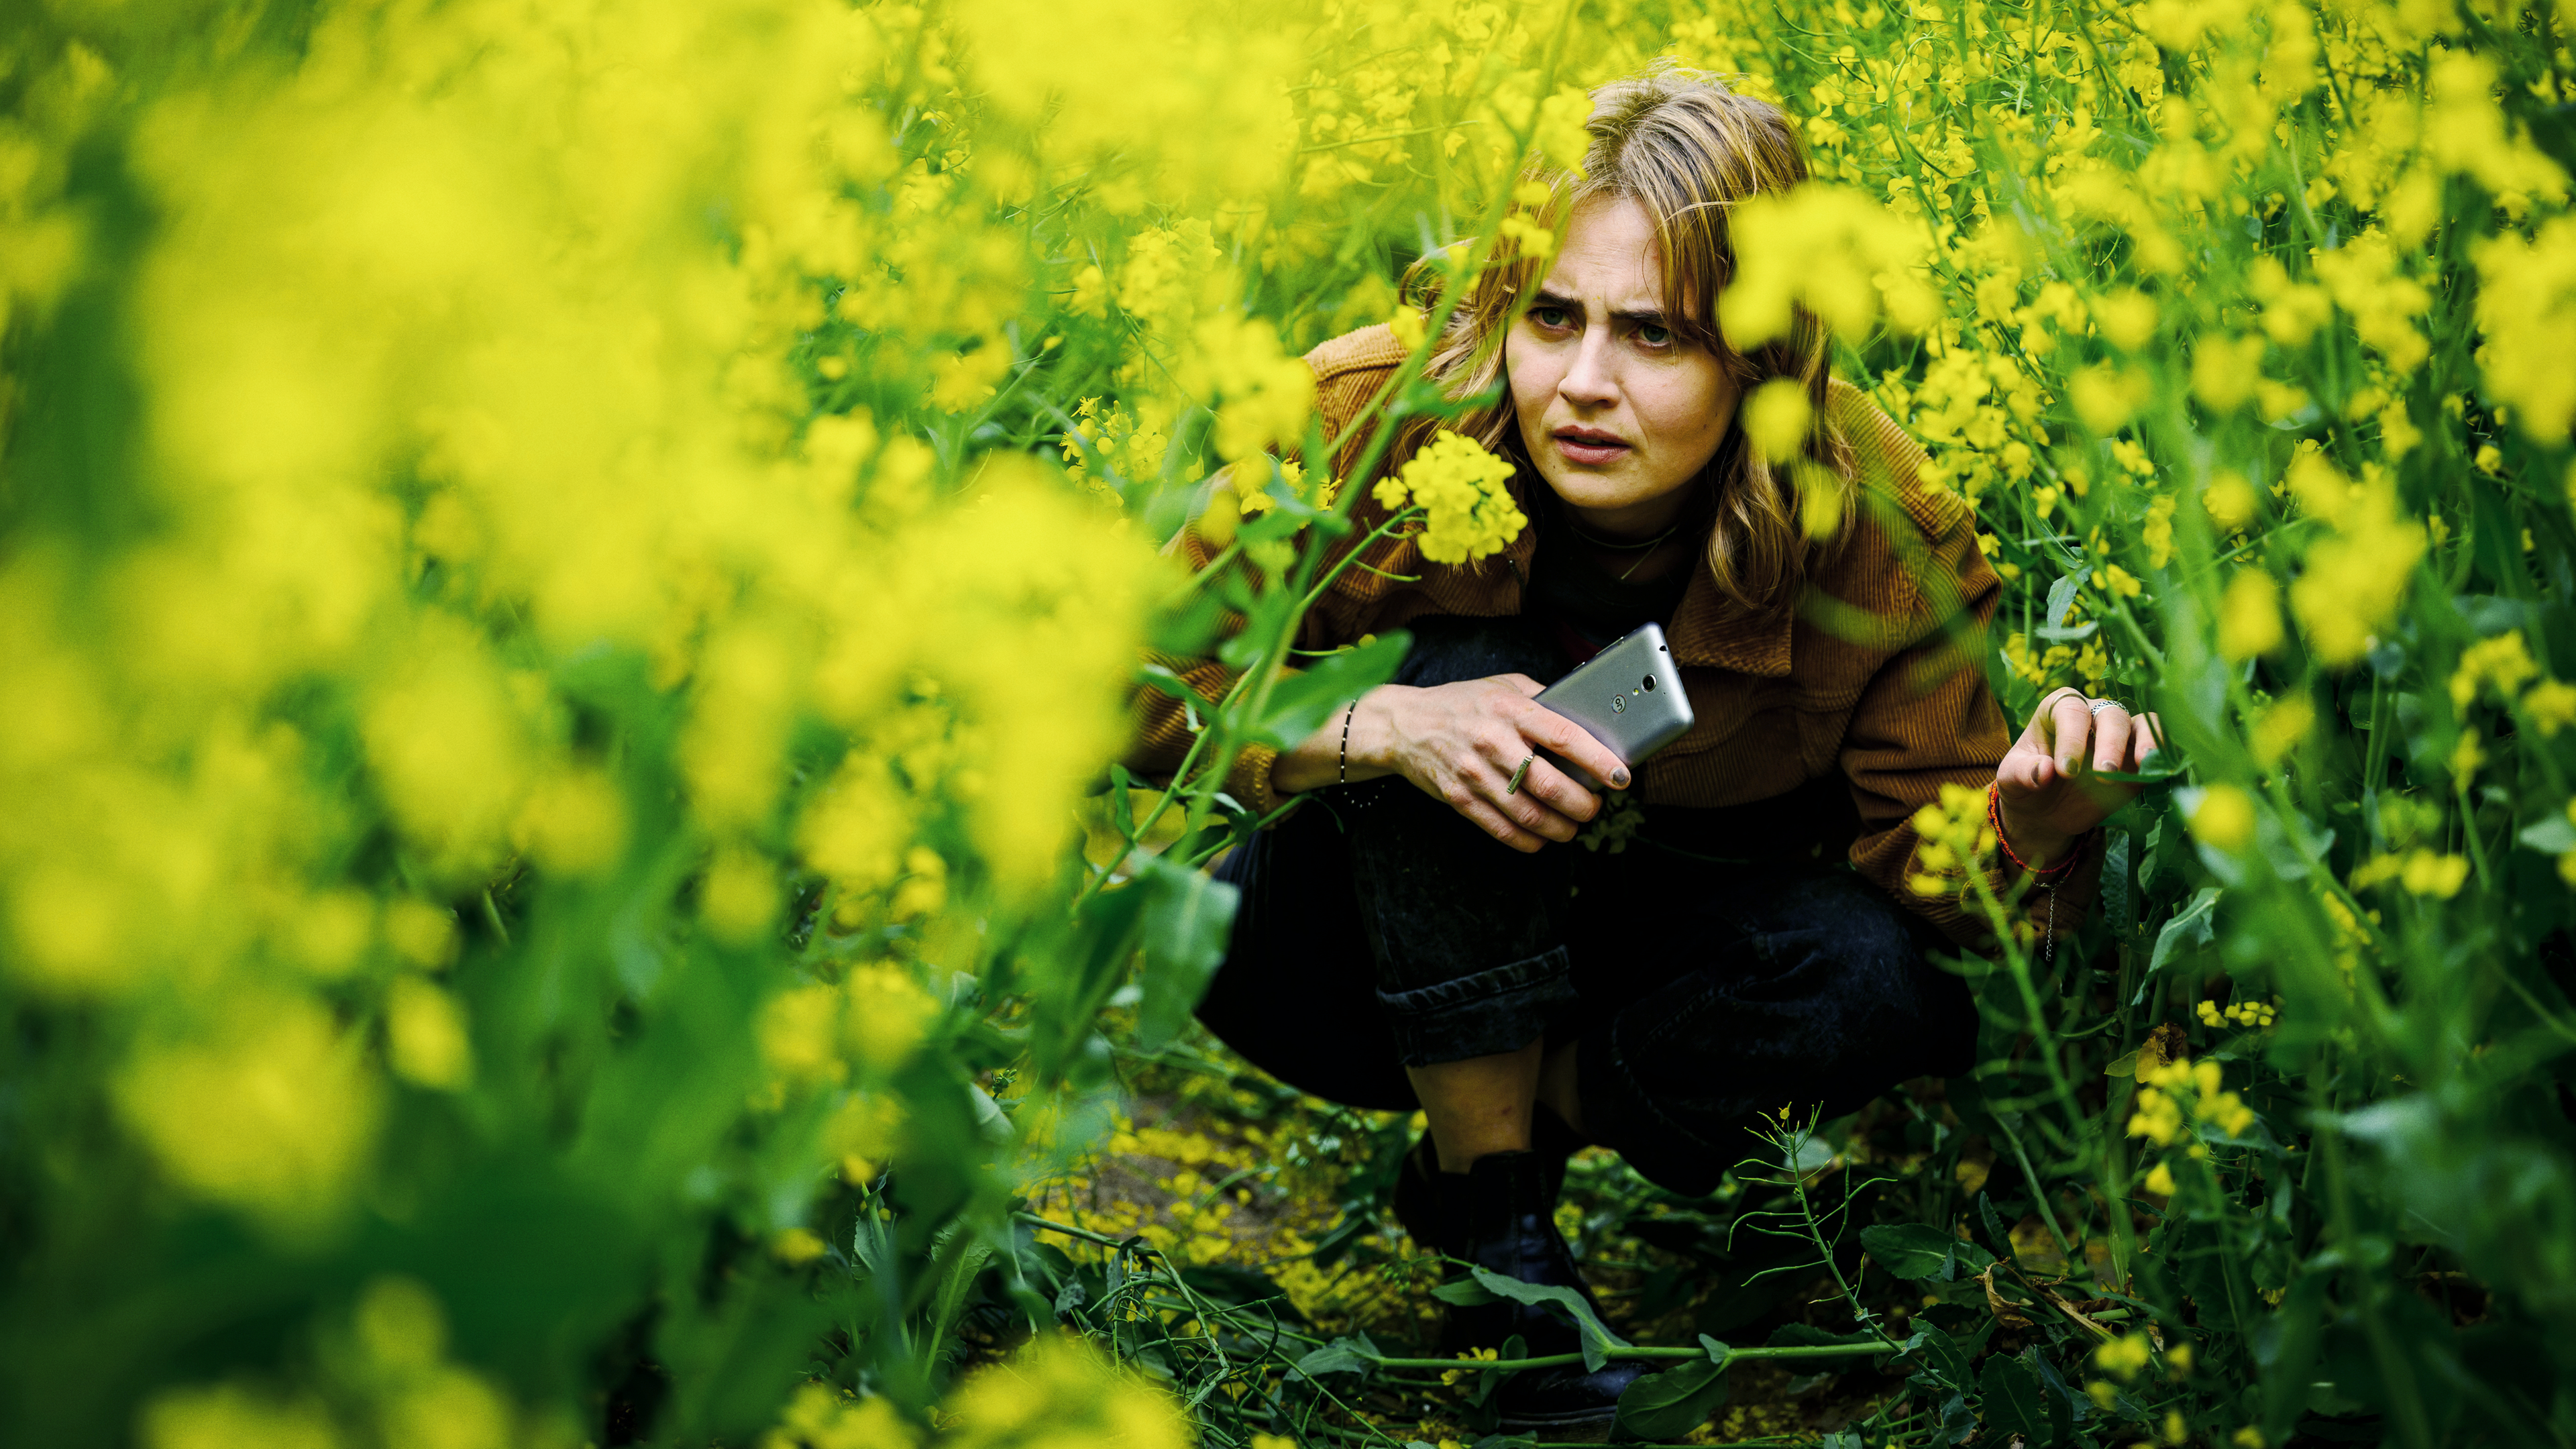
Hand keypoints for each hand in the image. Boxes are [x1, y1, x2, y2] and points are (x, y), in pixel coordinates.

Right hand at [1274, 676, 1631, 850]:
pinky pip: (1502, 830)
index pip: (1564, 737)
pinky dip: (1529, 841)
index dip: (1597, 760)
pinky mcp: (1460, 799)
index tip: (1620, 776)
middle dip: (1583, 806)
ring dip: (1561, 828)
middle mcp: (1493, 742)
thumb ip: (1543, 698)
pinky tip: (1543, 838)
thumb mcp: (1504, 685)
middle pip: (1549, 786)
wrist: (1404, 724)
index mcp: (1510, 709)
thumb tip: (1588, 716)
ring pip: (1528, 815)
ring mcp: (1474, 774)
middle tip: (1595, 808)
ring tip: (1574, 826)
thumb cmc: (1462, 703)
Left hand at [1994, 688, 2163, 867]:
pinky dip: (2162, 755)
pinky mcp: (2138, 759)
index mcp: (2057, 709)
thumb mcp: (2011, 779)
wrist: (2043, 810)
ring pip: (2142, 724)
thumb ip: (2023, 773)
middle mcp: (2093, 714)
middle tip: (2103, 775)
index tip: (2065, 771)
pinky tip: (2158, 771)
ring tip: (2143, 764)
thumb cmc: (2025, 783)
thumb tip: (2044, 771)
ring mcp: (2120, 735)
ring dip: (2145, 742)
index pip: (2071, 712)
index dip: (2072, 738)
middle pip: (2111, 714)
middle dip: (2110, 742)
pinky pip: (2159, 748)